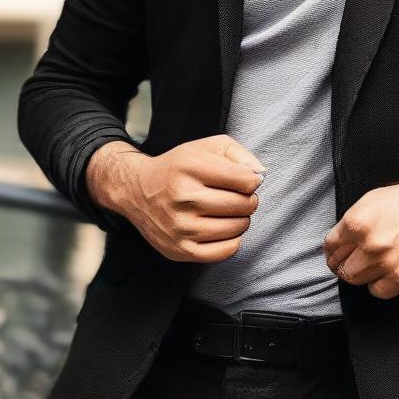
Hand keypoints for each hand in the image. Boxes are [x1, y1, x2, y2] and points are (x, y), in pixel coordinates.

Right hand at [91, 135, 266, 262]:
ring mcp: (181, 227)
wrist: (138, 190)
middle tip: (238, 196)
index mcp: (191, 167)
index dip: (252, 180)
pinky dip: (233, 239)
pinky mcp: (180, 250)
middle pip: (244, 204)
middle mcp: (184, 197)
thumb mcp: (207, 147)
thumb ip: (239, 154)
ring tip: (230, 210)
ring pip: (238, 228)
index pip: (245, 180)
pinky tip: (224, 228)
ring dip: (242, 219)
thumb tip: (260, 175)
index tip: (245, 180)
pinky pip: (226, 251)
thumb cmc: (179, 167)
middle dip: (249, 199)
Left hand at [322, 173, 398, 299]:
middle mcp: (369, 244)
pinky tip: (383, 273)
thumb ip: (353, 221)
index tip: (335, 253)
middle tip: (348, 262)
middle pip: (341, 267)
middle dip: (342, 264)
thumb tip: (340, 240)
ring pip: (357, 280)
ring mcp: (387, 262)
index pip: (330, 245)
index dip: (331, 250)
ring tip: (367, 266)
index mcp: (358, 221)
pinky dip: (378, 285)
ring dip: (359, 274)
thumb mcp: (373, 199)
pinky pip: (378, 291)